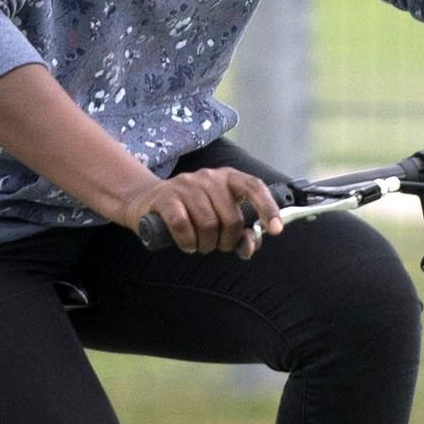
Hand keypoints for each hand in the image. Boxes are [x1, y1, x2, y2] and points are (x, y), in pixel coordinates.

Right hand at [120, 163, 280, 257]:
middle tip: (217, 245)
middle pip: (231, 217)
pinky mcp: (165, 197)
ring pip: (208, 224)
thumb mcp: (217, 217)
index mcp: (228, 178)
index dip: (268, 208)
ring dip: (206, 245)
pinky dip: (187, 242)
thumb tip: (250, 245)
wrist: (146, 202)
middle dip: (227, 241)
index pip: (254, 187)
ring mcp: (186, 185)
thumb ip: (239, 232)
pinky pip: (183, 225)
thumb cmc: (190, 212)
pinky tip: (187, 244)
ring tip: (200, 244)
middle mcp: (209, 178)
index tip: (276, 230)